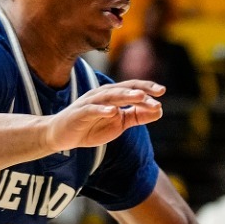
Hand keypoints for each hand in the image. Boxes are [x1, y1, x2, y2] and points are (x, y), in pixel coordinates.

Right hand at [48, 81, 164, 149]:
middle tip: (158, 92)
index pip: (132, 88)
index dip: (147, 88)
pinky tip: (113, 111)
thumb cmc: (91, 127)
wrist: (62, 136)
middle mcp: (102, 95)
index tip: (162, 91)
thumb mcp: (119, 123)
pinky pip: (92, 110)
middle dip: (141, 90)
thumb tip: (159, 110)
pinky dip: (102, 109)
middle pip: (124, 89)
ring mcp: (90, 103)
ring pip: (110, 96)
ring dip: (125, 95)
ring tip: (140, 96)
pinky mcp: (79, 114)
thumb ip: (137, 116)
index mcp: (112, 96)